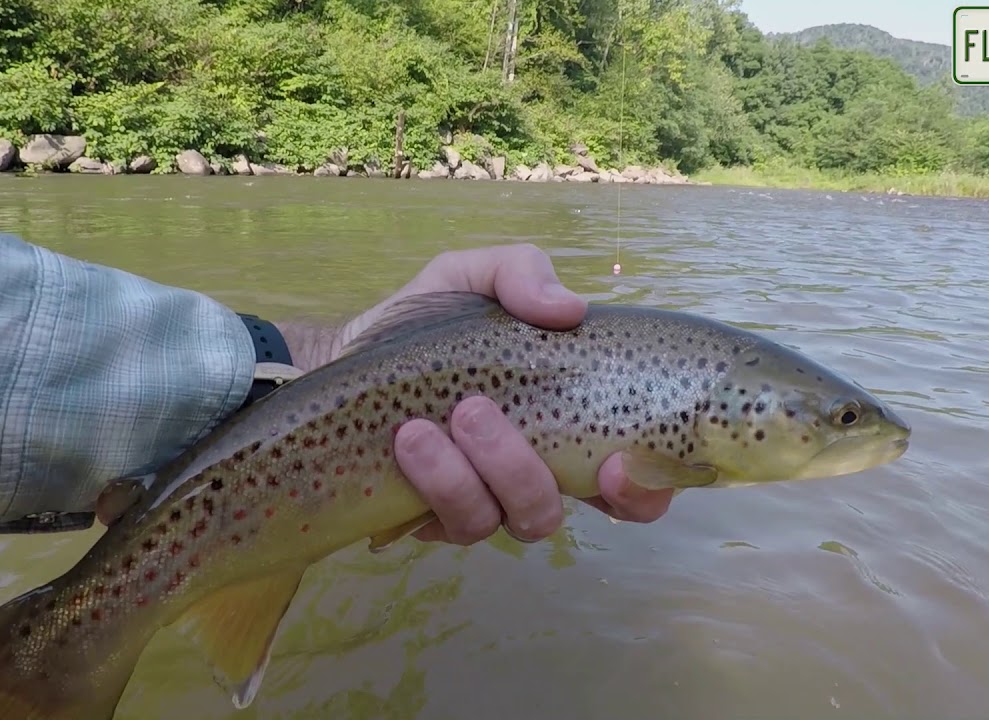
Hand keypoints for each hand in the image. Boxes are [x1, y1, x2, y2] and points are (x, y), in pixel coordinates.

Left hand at [302, 244, 673, 545]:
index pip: (630, 481)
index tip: (617, 465)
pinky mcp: (432, 517)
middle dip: (521, 473)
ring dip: (462, 478)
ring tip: (417, 428)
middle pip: (556, 512)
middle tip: (473, 411)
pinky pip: (446, 527)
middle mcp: (532, 473)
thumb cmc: (427, 321)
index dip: (642, 489)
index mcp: (566, 422)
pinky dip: (428, 486)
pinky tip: (402, 444)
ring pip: (498, 522)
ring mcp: (482, 501)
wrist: (346, 356)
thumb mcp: (472, 276)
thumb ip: (520, 274)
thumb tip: (569, 309)